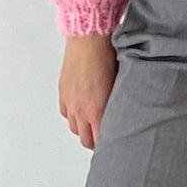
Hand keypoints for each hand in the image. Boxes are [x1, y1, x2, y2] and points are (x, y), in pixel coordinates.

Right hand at [59, 33, 116, 151]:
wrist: (88, 40)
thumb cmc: (108, 57)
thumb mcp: (119, 83)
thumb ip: (118, 103)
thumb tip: (124, 114)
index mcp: (98, 110)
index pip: (100, 141)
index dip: (108, 146)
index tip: (115, 146)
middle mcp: (81, 110)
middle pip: (85, 140)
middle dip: (95, 142)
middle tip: (104, 139)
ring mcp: (70, 102)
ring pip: (74, 128)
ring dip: (83, 129)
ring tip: (93, 124)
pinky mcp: (63, 93)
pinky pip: (65, 114)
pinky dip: (72, 116)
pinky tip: (81, 110)